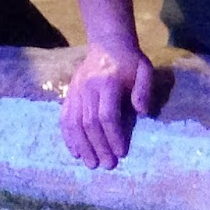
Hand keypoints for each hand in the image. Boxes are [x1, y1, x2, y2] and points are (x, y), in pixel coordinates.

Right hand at [61, 42, 153, 169]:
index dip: (113, 136)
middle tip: (108, 165)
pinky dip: (69, 137)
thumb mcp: (145, 70)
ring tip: (91, 164)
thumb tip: (143, 112)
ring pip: (74, 123)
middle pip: (89, 123)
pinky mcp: (69, 94)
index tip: (121, 153)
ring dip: (82, 146)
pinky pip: (64, 119)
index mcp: (107, 83)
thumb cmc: (130, 61)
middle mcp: (87, 88)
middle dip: (99, 146)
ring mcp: (75, 91)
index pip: (107, 115)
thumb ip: (144, 90)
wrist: (107, 44)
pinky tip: (75, 152)